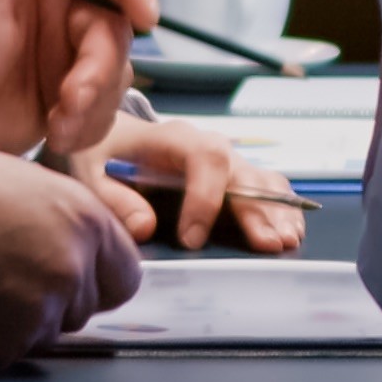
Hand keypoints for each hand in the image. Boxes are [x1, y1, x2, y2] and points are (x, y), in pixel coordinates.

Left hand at [0, 0, 146, 157]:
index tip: (145, 15)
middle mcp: (60, 15)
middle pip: (116, 31)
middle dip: (99, 70)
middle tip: (71, 97)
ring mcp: (61, 61)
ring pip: (115, 76)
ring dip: (93, 104)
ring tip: (57, 123)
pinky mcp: (60, 104)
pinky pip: (100, 113)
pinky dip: (86, 127)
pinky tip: (56, 135)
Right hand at [0, 145, 151, 367]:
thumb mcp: (17, 180)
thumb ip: (58, 214)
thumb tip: (71, 235)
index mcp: (81, 219)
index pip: (125, 273)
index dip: (98, 276)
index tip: (73, 271)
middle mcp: (70, 269)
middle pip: (84, 307)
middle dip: (55, 300)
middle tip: (11, 275)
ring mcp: (39, 313)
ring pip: (45, 333)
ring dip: (21, 320)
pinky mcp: (3, 346)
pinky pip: (8, 351)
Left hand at [107, 114, 308, 252]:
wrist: (110, 137)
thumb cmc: (101, 153)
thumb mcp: (90, 171)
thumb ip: (114, 198)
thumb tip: (145, 227)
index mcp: (174, 138)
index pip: (205, 159)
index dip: (205, 199)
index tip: (191, 240)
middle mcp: (207, 146)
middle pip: (241, 173)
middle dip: (257, 210)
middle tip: (268, 244)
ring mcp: (225, 161)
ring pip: (261, 180)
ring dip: (276, 210)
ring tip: (287, 241)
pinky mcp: (233, 178)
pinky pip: (265, 187)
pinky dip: (280, 208)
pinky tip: (291, 232)